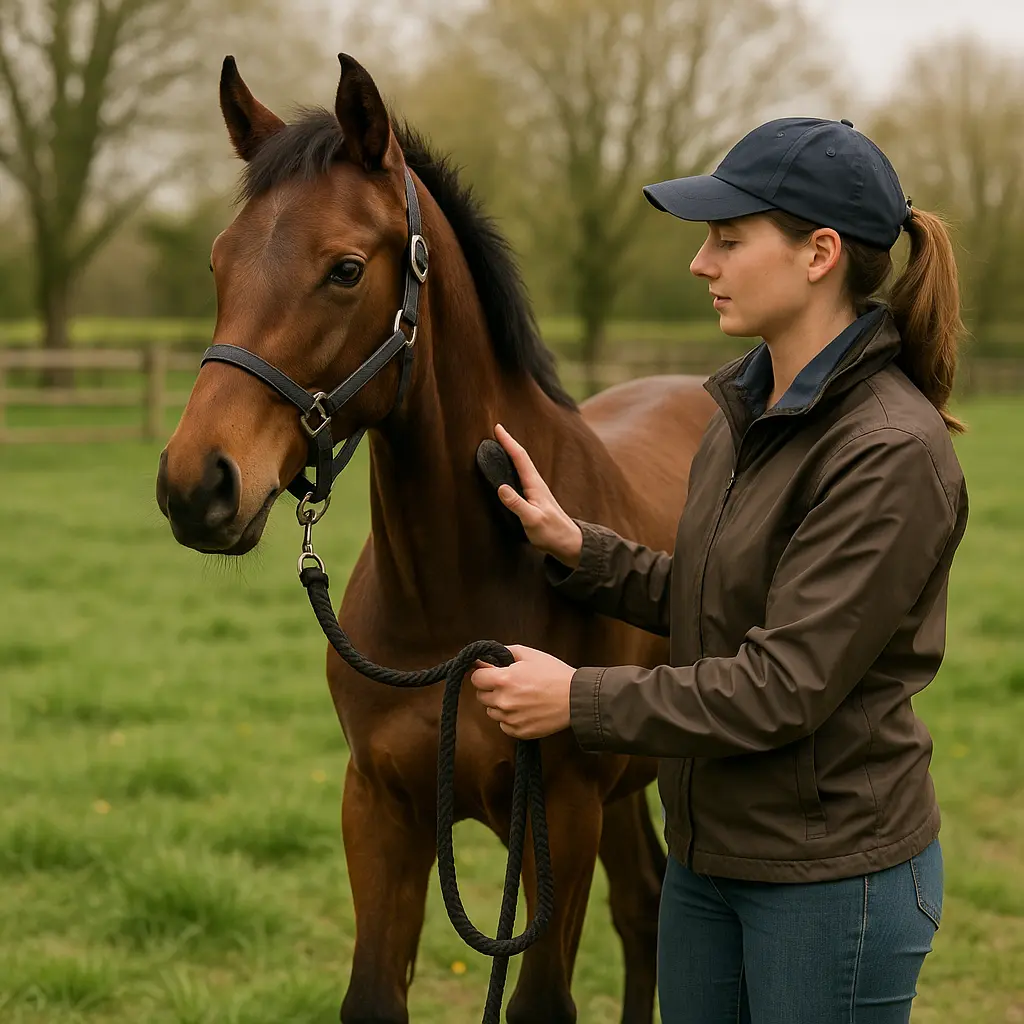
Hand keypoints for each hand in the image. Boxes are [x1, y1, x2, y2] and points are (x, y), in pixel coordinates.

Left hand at [469, 645, 575, 739]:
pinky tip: (524, 709)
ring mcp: (511, 719)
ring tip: (519, 697)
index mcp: (504, 680)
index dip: (482, 673)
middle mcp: (504, 701)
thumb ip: (504, 652)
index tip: (490, 673)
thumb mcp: (530, 654)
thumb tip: (487, 657)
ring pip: (491, 712)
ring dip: (499, 704)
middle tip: (508, 684)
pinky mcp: (519, 732)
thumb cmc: (555, 674)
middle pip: (481, 696)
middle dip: (490, 689)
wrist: (576, 698)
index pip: (476, 678)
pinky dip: (509, 718)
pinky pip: (503, 725)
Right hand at [493, 424, 582, 567]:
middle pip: (521, 458)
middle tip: (497, 430)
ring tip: (500, 445)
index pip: (520, 458)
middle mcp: (536, 484)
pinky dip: (513, 468)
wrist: (568, 543)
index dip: (508, 442)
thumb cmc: (552, 532)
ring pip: (522, 466)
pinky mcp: (533, 499)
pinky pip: (521, 477)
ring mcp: (535, 491)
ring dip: (511, 454)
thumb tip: (501, 487)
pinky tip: (509, 470)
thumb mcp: (532, 520)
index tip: (498, 427)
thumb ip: (517, 504)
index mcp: (535, 485)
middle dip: (509, 443)